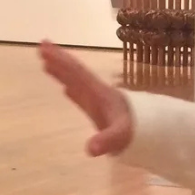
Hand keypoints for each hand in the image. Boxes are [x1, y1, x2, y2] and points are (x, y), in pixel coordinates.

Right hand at [38, 40, 134, 155]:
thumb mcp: (122, 137)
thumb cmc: (136, 133)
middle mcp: (98, 94)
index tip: (46, 47)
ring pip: (77, 82)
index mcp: (100, 94)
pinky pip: (81, 97)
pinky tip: (66, 89)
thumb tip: (89, 149)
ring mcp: (98, 103)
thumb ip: (107, 140)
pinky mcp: (100, 113)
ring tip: (45, 62)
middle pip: (76, 73)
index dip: (62, 61)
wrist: (153, 135)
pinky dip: (72, 90)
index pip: (78, 73)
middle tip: (41, 45)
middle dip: (59, 60)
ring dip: (62, 72)